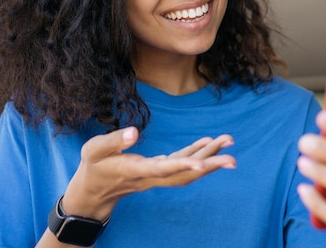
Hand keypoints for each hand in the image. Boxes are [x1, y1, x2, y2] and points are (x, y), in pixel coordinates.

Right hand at [62, 127, 235, 220]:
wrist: (93, 193)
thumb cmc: (93, 168)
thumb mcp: (93, 150)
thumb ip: (113, 140)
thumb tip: (134, 131)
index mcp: (134, 170)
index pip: (162, 169)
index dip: (182, 166)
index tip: (202, 163)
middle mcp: (151, 177)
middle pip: (184, 175)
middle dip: (209, 166)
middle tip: (233, 158)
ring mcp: (157, 176)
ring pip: (187, 170)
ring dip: (209, 159)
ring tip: (229, 142)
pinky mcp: (159, 171)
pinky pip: (182, 164)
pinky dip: (196, 154)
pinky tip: (209, 143)